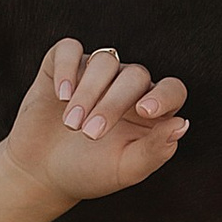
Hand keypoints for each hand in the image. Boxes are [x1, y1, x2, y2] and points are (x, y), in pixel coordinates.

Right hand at [3, 39, 189, 207]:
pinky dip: (67, 69)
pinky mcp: (63, 64)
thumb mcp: (124, 169)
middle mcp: (128, 86)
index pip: (172, 89)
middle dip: (112, 105)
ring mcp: (96, 72)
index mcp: (151, 111)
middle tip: (90, 134)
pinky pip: (70, 49)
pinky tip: (61, 95)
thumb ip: (155, 150)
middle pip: (134, 76)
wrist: (41, 173)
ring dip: (88, 93)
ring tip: (72, 125)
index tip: (144, 111)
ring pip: (104, 62)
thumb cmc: (88, 172)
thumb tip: (181, 124)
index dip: (164, 95)